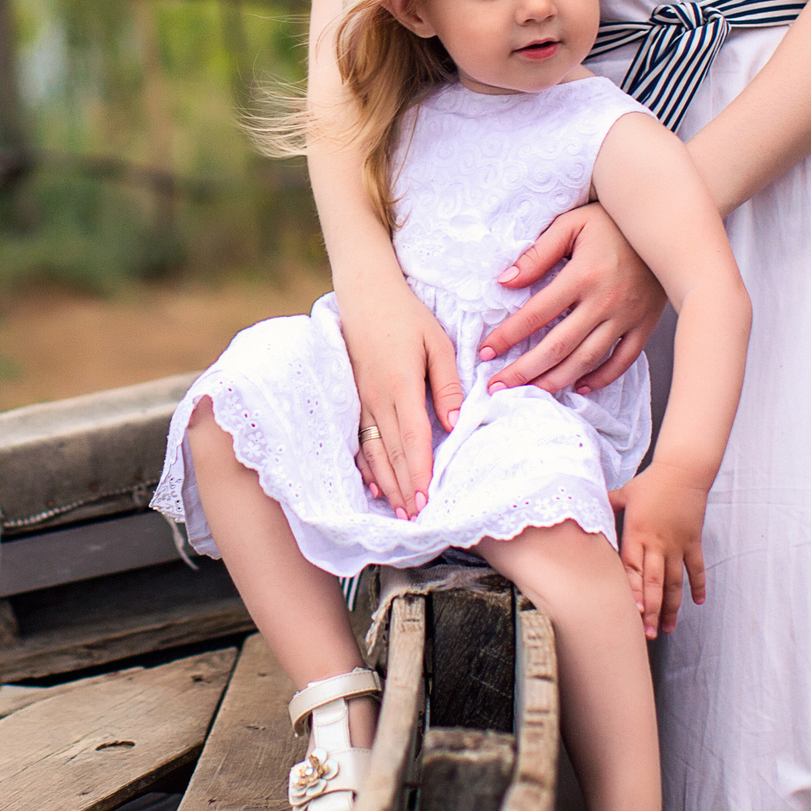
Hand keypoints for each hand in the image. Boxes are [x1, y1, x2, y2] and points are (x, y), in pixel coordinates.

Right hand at [338, 272, 463, 521]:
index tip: (426, 500)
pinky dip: (367, 464)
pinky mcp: (355, 396)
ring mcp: (362, 398)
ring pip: (374, 450)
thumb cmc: (406, 313)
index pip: (413, 438)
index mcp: (400, 384)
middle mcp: (377, 397)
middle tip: (416, 519)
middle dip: (404, 487)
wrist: (364, 291)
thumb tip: (455, 424)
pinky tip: (372, 484)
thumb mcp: (436, 341)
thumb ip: (446, 384)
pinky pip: (360, 438)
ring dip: (386, 482)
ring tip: (397, 510)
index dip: (419, 472)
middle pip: (392, 452)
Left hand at [480, 204, 668, 393]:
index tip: (485, 351)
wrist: (666, 225)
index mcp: (583, 276)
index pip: (536, 313)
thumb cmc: (611, 221)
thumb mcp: (571, 225)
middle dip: (524, 370)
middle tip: (497, 386)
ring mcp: (627, 317)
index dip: (508, 335)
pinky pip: (623, 360)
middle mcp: (605, 302)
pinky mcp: (644, 325)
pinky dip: (600, 378)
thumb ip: (538, 253)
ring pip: (587, 359)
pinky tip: (577, 386)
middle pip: (558, 346)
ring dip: (556, 380)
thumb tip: (505, 281)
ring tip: (530, 392)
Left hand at [607, 463, 710, 639]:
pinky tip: (698, 603)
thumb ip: (605, 509)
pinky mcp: (693, 542)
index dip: (632, 591)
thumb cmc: (649, 483)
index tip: (632, 613)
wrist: (683, 471)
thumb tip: (582, 518)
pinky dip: (699, 585)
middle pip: (654, 582)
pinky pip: (697, 568)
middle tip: (648, 635)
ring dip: (673, 607)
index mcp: (638, 533)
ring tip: (668, 629)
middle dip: (651, 610)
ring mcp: (678, 544)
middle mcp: (659, 543)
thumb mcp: (622, 494)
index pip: (632, 568)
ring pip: (676, 582)